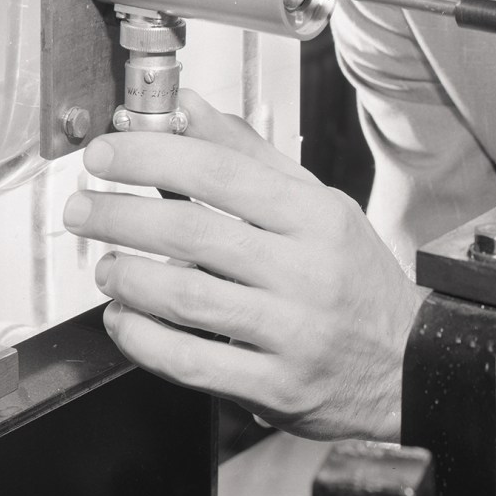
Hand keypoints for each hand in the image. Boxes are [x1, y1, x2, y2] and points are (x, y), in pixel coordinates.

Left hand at [62, 90, 428, 438]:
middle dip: (120, 214)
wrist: (412, 365)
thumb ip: (249, 155)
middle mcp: (307, 272)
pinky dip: (144, 340)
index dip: (150, 156)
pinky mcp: (277, 388)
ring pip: (186, 299)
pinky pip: (192, 363)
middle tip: (82, 207)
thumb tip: (186, 107)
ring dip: (128, 277)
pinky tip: (125, 321)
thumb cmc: (356, 279)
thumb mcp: (319, 205)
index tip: (105, 153)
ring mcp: (293, 334)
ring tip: (105, 266)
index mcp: (317, 217)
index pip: (220, 172)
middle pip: (192, 232)